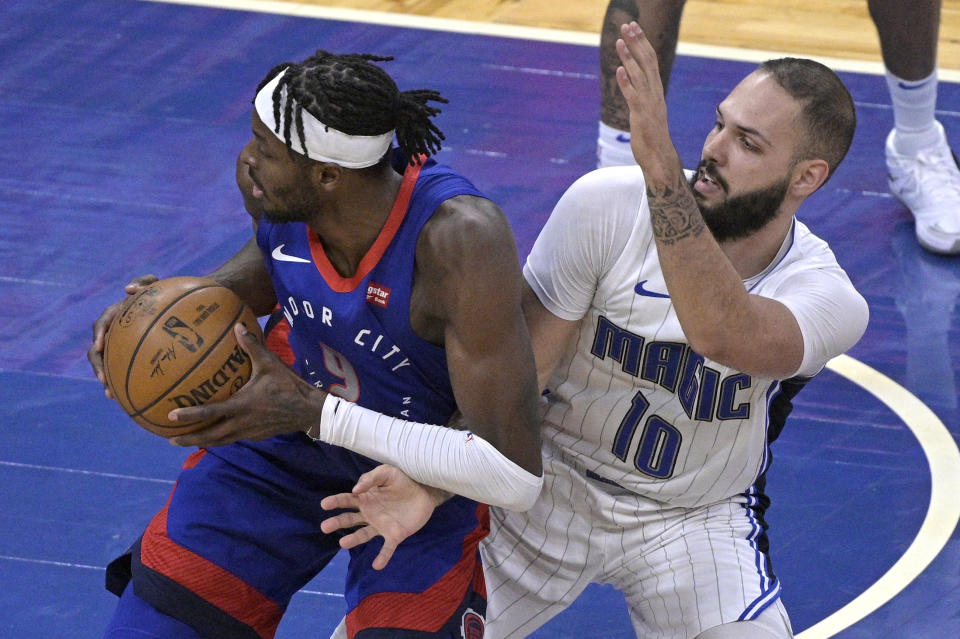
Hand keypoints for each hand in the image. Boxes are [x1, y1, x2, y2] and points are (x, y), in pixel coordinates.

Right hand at [88, 274, 158, 397]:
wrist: (174, 305)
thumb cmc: (164, 293)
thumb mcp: (155, 284)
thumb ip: (144, 281)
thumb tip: (127, 289)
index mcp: (116, 314)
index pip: (102, 324)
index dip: (99, 334)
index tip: (100, 346)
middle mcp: (113, 331)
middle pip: (97, 350)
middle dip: (98, 365)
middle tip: (103, 379)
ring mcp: (119, 344)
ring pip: (105, 364)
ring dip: (105, 378)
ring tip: (110, 394)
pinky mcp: (126, 355)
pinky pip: (120, 370)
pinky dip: (120, 383)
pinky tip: (127, 398)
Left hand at [167, 323, 325, 446]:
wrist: (309, 410)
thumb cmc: (288, 385)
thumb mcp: (270, 363)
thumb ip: (252, 346)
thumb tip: (237, 326)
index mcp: (242, 405)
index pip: (211, 412)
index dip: (190, 415)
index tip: (171, 417)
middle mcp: (242, 422)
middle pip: (210, 436)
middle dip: (189, 438)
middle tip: (170, 439)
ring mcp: (249, 432)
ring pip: (221, 440)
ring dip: (202, 442)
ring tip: (186, 441)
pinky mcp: (256, 435)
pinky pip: (233, 438)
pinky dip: (220, 439)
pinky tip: (216, 434)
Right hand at [320, 465, 446, 569]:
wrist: (425, 491)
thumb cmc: (403, 481)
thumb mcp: (387, 472)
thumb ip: (371, 478)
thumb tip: (355, 490)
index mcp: (366, 499)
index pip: (347, 500)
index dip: (335, 502)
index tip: (324, 504)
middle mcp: (370, 514)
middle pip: (350, 520)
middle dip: (337, 523)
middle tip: (325, 527)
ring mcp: (381, 526)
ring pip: (363, 535)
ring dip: (353, 540)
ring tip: (343, 543)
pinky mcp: (395, 535)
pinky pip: (387, 548)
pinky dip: (382, 557)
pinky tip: (377, 566)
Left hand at [614, 22, 681, 178]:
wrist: (659, 157)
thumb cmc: (652, 135)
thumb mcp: (648, 110)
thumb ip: (643, 95)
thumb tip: (634, 83)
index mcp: (656, 90)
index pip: (651, 60)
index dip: (643, 42)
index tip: (634, 28)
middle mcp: (655, 93)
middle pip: (647, 62)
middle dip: (637, 42)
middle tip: (628, 25)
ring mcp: (649, 104)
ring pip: (640, 75)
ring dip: (629, 57)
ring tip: (619, 42)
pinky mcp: (641, 116)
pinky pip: (633, 96)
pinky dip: (626, 82)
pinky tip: (619, 70)